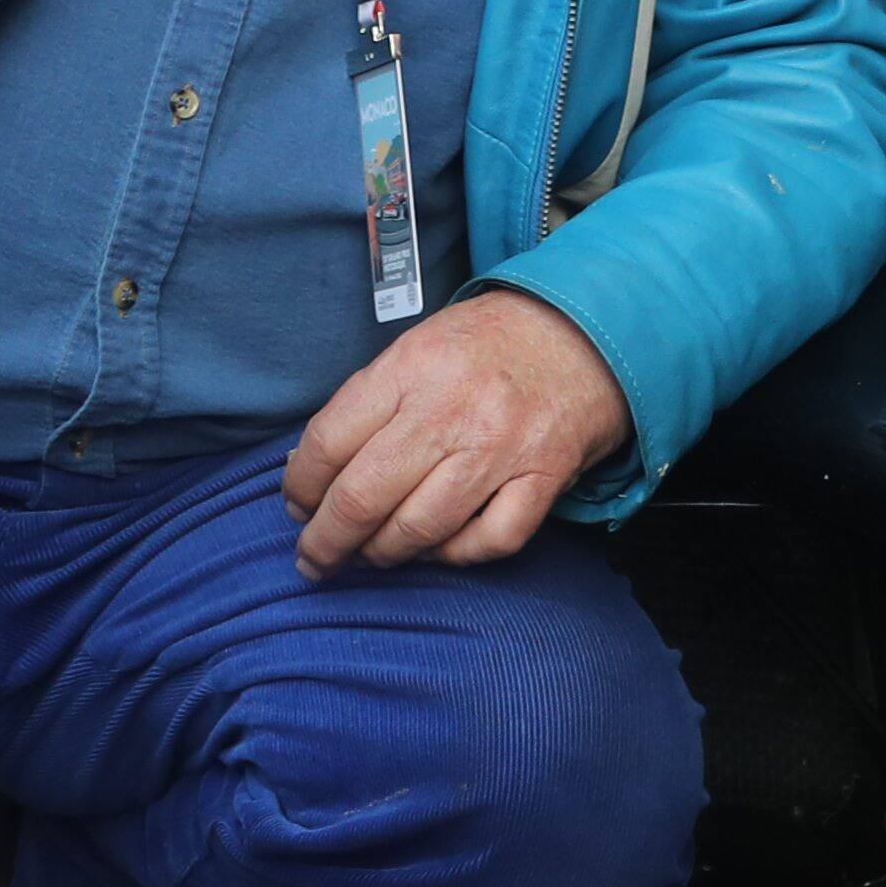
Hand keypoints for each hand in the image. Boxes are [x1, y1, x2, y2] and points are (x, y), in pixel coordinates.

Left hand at [284, 291, 632, 574]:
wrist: (587, 328)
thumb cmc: (488, 344)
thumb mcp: (416, 348)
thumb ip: (365, 405)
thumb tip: (308, 474)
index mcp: (411, 368)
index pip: (328, 443)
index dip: (299, 488)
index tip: (297, 508)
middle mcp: (454, 409)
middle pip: (364, 497)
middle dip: (326, 542)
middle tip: (314, 558)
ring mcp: (503, 447)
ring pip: (419, 530)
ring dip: (383, 555)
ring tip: (371, 554)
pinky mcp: (546, 476)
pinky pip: (489, 541)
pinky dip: (456, 556)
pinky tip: (439, 548)